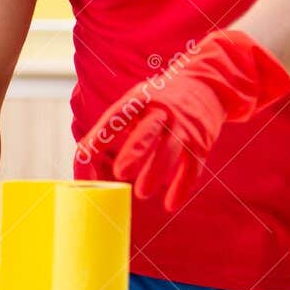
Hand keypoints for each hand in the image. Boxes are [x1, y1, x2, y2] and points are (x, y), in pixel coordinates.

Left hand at [75, 29, 289, 211]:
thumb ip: (110, 128)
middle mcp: (164, 111)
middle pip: (150, 130)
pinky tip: (171, 204)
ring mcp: (185, 126)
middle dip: (137, 151)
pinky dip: (183, 186)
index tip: (88, 152)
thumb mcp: (135, 102)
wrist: (207, 85)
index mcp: (142, 99)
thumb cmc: (159, 100)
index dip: (104, 133)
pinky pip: (193, 166)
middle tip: (121, 172)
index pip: (119, 114)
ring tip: (142, 192)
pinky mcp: (201, 142)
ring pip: (172, 150)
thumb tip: (82, 163)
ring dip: (157, 171)